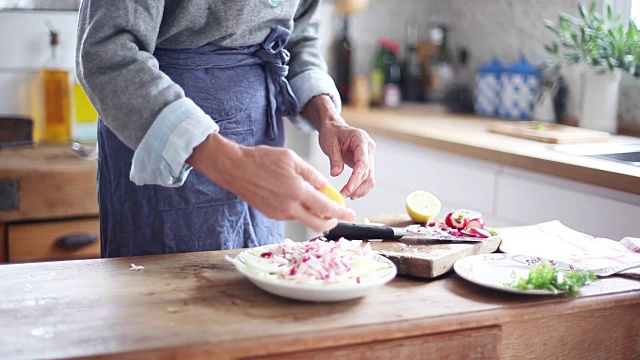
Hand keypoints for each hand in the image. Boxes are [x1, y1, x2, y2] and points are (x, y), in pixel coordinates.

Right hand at [187, 133, 355, 232]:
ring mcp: (279, 213)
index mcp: (297, 191)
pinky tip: (297, 198)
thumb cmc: (262, 159)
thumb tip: (326, 187)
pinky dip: (300, 211)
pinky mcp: (272, 214)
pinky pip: (292, 216)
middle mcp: (289, 206)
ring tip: (316, 201)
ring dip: (315, 215)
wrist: (235, 169)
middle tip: (338, 216)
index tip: (352, 214)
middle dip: (332, 223)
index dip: (342, 213)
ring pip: (304, 220)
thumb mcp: (292, 158)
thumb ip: (311, 174)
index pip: (327, 208)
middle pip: (318, 225)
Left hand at [301, 95, 375, 199]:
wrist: (334, 127)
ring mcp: (369, 155)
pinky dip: (361, 186)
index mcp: (360, 139)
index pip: (362, 163)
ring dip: (360, 189)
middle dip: (356, 186)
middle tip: (343, 195)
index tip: (348, 189)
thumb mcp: (329, 144)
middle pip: (368, 172)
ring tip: (348, 195)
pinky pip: (367, 176)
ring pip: (370, 177)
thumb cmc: (331, 132)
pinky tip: (352, 192)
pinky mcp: (366, 162)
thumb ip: (334, 159)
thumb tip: (336, 174)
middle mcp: (368, 147)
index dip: (356, 178)